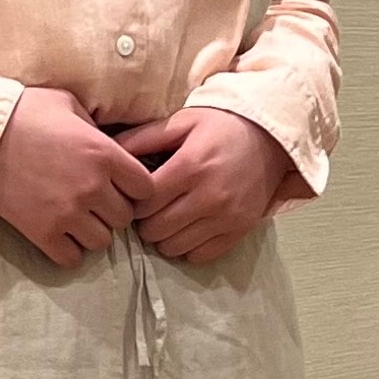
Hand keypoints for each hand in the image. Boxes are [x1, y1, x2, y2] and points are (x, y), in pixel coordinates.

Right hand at [0, 88, 159, 265]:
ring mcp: (67, 213)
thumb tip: (111, 142)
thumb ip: (96, 126)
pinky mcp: (42, 232)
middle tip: (93, 201)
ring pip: (102, 241)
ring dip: (92, 231)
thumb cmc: (23, 112)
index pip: (146, 189)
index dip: (135, 189)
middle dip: (112, 210)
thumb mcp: (68, 103)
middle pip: (125, 218)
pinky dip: (68, 250)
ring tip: (76, 218)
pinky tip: (59, 233)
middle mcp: (92, 187)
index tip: (120, 186)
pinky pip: (72, 258)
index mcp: (104, 154)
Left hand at [105, 105, 292, 263]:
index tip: (136, 196)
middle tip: (150, 210)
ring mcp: (226, 216)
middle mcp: (209, 195)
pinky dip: (188, 247)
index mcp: (191, 166)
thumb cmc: (220, 126)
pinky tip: (188, 228)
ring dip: (164, 237)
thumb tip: (107, 151)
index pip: (145, 202)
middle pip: (156, 229)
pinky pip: (200, 256)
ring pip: (174, 247)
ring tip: (168, 219)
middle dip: (145, 222)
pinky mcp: (239, 230)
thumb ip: (143, 138)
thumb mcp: (182, 122)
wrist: (272, 138)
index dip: (133, 202)